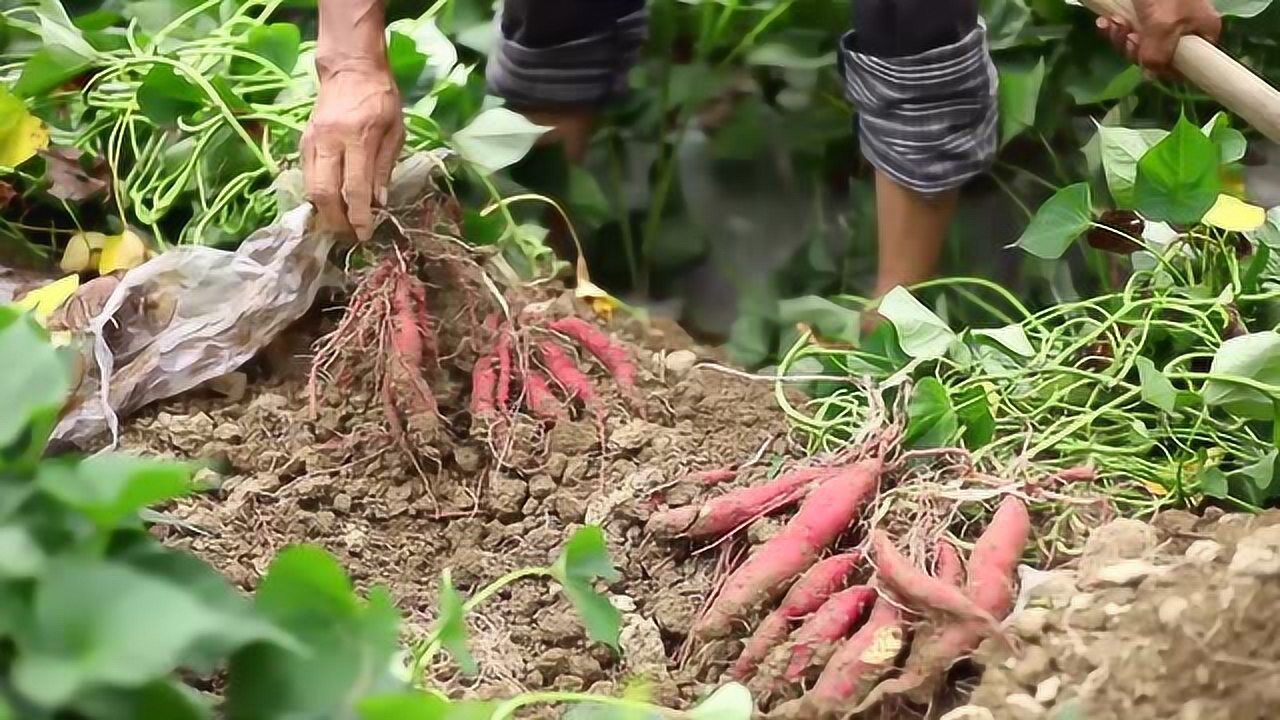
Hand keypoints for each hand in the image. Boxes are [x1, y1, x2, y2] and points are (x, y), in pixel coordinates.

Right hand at [302, 58, 403, 241]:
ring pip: (310, 187)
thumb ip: (386, 167)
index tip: (364, 234)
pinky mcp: (303, 141)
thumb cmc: (381, 99)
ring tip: (339, 226)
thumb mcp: (396, 131)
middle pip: (325, 192)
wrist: (351, 69)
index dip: (358, 216)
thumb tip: (378, 203)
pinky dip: (316, 195)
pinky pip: (306, 176)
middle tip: (349, 236)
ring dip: (324, 212)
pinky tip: (328, 205)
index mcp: (359, 137)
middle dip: (336, 221)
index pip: (355, 188)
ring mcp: (313, 140)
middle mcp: (331, 140)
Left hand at [1097, 0, 1220, 76]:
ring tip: (1113, 25)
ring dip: (1120, 38)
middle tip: (1128, 36)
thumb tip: (1152, 77)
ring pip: (1138, 44)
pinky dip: (1114, 28)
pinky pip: (1126, 30)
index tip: (1146, 61)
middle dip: (1135, 50)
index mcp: (1202, 31)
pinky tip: (1104, 22)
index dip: (1162, 68)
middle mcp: (1184, 27)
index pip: (1186, 65)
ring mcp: (1162, 20)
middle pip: (1156, 56)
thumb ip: (1159, 54)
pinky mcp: (1141, 12)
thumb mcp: (1164, 25)